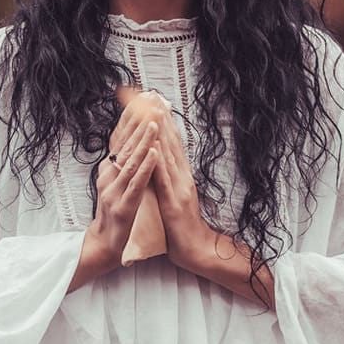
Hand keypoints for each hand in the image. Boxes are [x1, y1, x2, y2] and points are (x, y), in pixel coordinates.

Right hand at [87, 116, 161, 265]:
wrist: (105, 244)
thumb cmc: (115, 212)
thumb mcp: (116, 183)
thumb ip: (121, 163)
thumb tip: (127, 141)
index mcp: (108, 170)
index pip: (119, 139)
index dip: (129, 119)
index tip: (140, 99)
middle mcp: (108, 177)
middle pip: (124, 146)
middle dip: (138, 123)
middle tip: (149, 103)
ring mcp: (114, 191)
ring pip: (130, 162)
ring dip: (143, 141)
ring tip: (154, 123)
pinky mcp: (124, 206)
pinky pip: (136, 183)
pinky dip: (146, 167)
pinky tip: (154, 153)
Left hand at [147, 104, 218, 269]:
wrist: (197, 250)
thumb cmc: (181, 226)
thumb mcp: (173, 196)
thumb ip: (167, 178)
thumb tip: (158, 159)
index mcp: (180, 174)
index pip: (169, 141)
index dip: (159, 119)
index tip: (149, 99)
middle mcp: (182, 176)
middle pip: (169, 141)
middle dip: (157, 116)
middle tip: (147, 93)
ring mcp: (179, 187)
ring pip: (167, 154)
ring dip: (159, 131)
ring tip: (150, 109)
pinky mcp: (174, 202)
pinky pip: (163, 179)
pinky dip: (158, 161)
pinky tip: (152, 146)